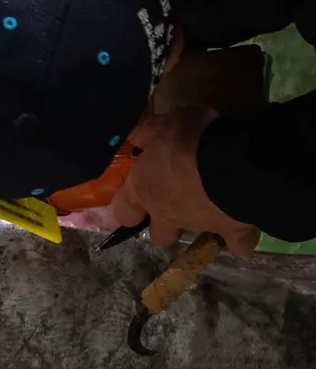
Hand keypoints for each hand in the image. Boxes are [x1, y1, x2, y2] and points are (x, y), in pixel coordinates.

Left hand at [111, 106, 260, 255]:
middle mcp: (167, 214)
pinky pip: (237, 244)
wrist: (234, 162)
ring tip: (214, 213)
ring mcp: (199, 225)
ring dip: (201, 229)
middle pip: (159, 234)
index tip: (138, 205)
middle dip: (166, 227)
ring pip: (195, 239)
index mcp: (145, 189)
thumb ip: (149, 133)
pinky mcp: (233, 232)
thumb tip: (134, 138)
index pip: (123, 211)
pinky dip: (240, 240)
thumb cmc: (191, 140)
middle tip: (180, 206)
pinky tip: (245, 230)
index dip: (130, 210)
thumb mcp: (166, 124)